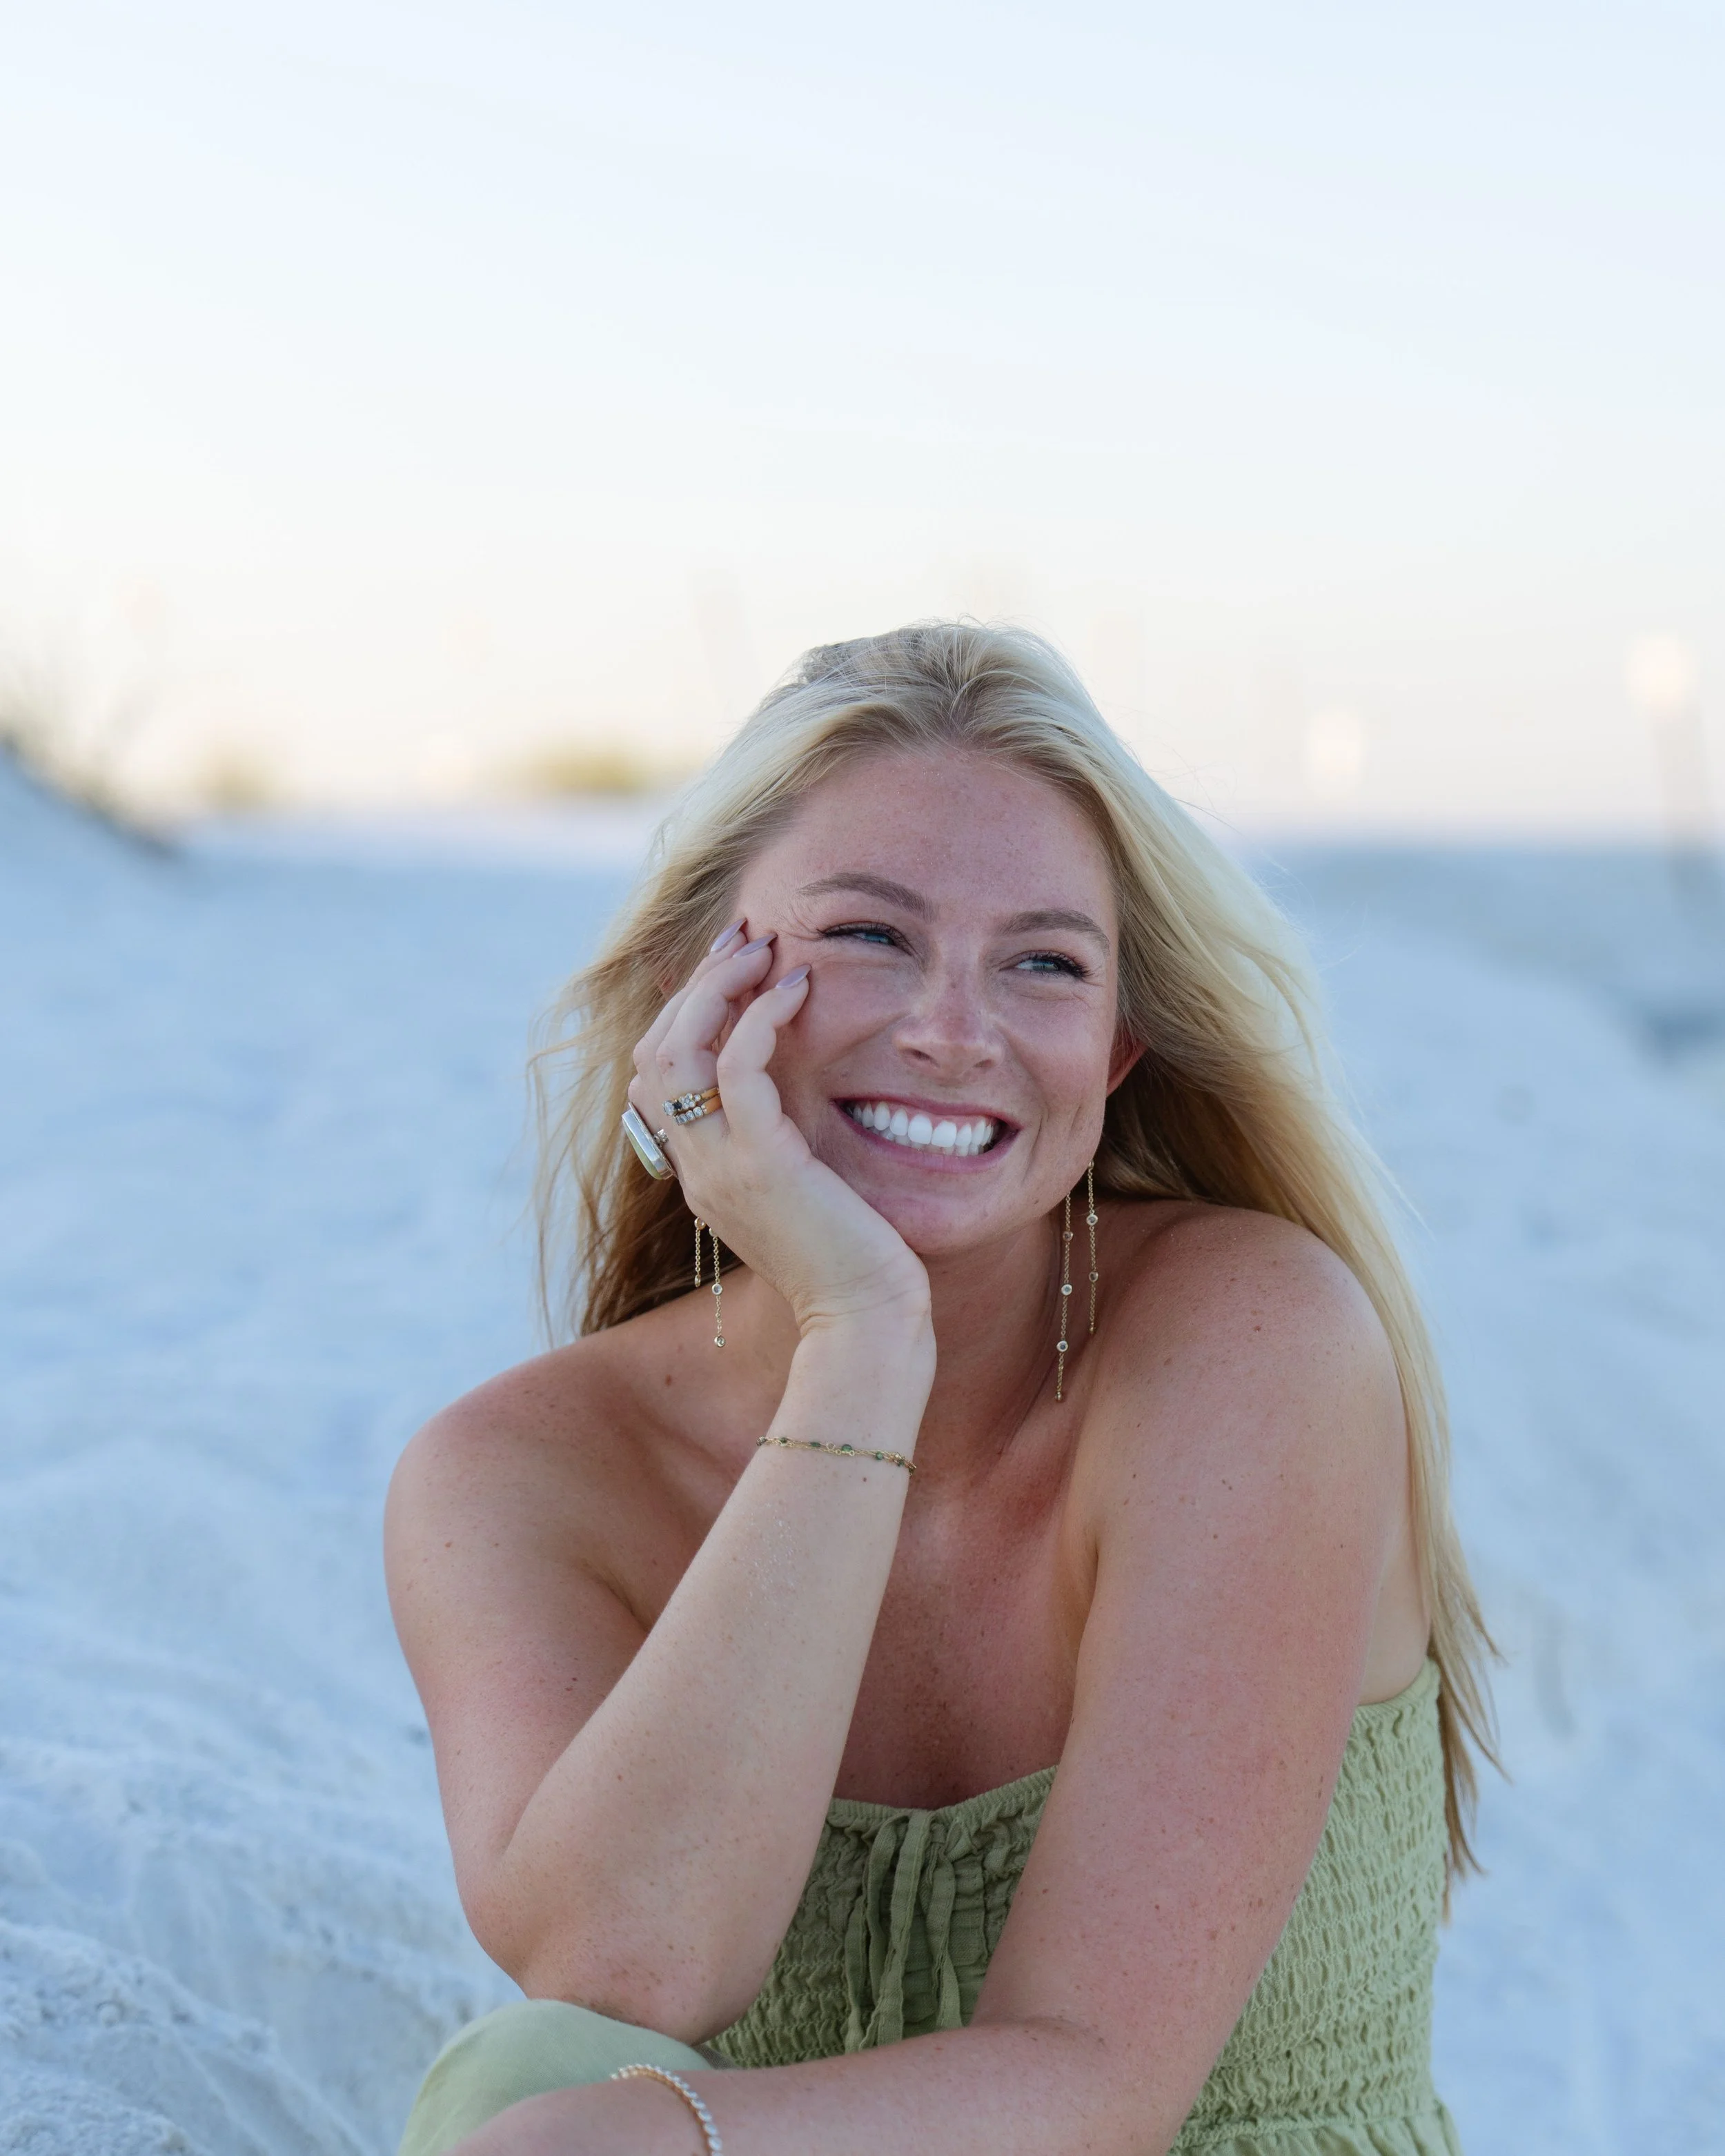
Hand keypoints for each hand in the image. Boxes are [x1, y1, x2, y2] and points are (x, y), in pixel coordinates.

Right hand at [627, 925, 929, 1337]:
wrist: (866, 1320)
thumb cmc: (854, 1262)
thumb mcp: (804, 1192)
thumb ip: (781, 1148)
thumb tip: (796, 1102)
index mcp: (700, 1172)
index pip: (655, 1077)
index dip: (686, 1013)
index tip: (733, 968)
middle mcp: (695, 1167)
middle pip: (654, 1053)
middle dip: (697, 984)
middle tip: (745, 937)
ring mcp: (720, 1166)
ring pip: (678, 1052)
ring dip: (717, 986)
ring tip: (764, 947)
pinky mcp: (762, 1163)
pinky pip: (737, 1068)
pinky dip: (760, 1017)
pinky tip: (799, 988)